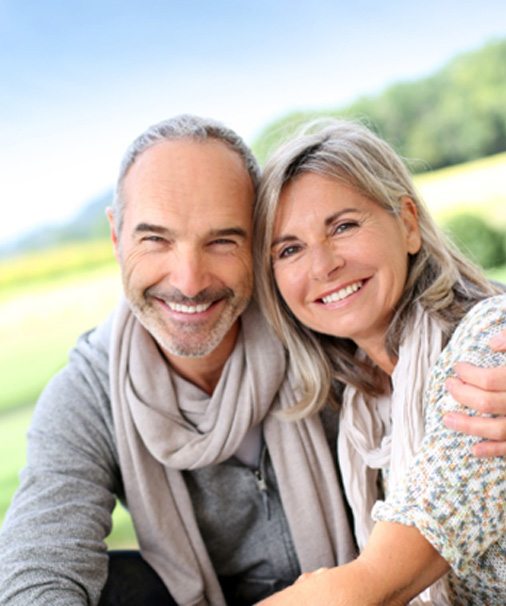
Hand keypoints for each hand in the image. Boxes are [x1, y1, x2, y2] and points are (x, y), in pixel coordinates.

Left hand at [443, 330, 505, 456]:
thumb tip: (491, 344)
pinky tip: (475, 449)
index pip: (490, 378)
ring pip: (498, 429)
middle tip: (449, 384)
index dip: (469, 373)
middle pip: (488, 402)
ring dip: (469, 426)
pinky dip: (495, 451)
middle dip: (463, 394)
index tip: (457, 366)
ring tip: (447, 419)